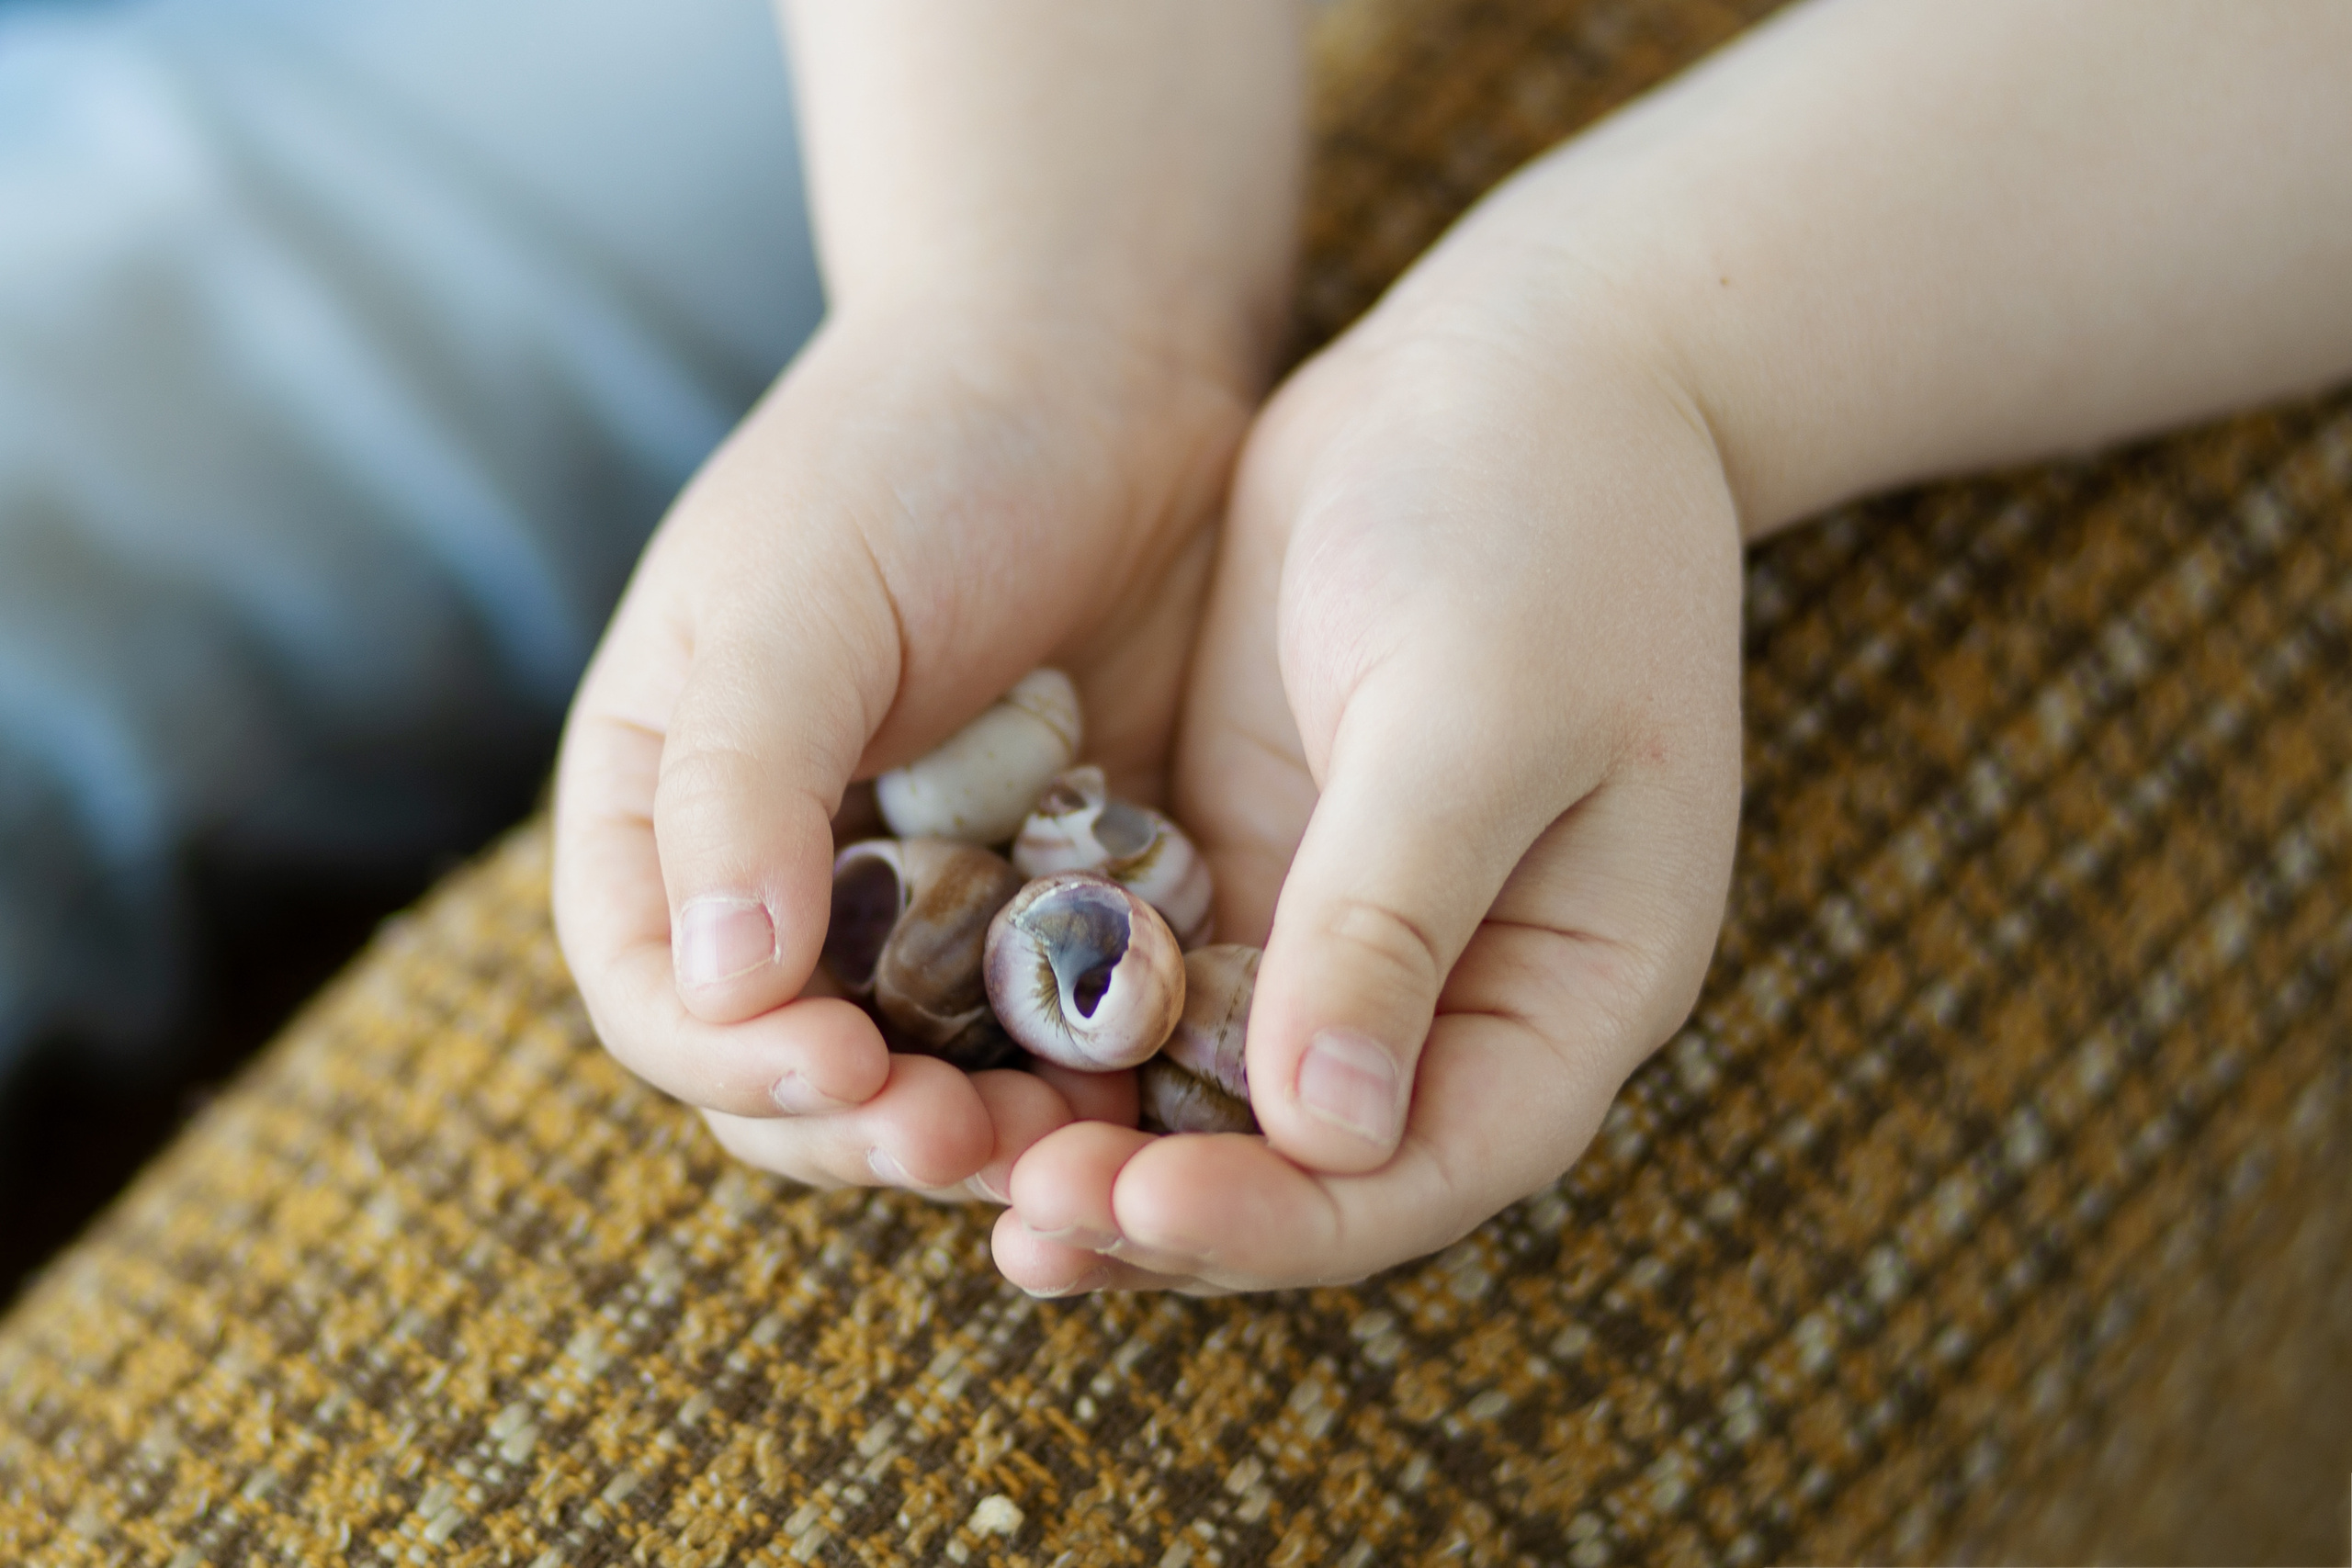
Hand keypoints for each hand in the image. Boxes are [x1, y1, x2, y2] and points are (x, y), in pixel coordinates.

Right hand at [553, 303, 1249, 1199]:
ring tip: (1072, 1147)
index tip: (845, 1074)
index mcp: (669, 807)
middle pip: (788, 1073)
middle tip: (972, 1143)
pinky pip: (1061, 1029)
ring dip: (990, 1132)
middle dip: (869, 1129)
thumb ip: (740, 782)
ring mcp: (930, 902)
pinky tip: (1154, 1087)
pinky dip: (1093, 1073)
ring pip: (932, 1078)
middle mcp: (788, 879)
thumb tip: (712, 987)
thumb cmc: (916, 453)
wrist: (1101, 371)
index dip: (733, 1065)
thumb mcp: (799, 598)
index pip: (655, 994)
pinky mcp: (1058, 905)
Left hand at [993, 268, 1746, 1292]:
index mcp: (1571, 988)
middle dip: (1162, 1199)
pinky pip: (1153, 981)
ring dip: (1094, 1131)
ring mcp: (1349, 931)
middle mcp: (1461, 993)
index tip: (1126, 1204)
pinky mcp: (1256, 857)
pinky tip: (951, 1036)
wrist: (1513, 366)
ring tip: (947, 1151)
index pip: (1425, 1172)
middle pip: (1307, 1168)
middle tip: (1008, 1212)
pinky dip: (1069, 1021)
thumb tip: (1324, 1137)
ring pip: (1213, 1092)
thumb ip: (1395, 919)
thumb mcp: (1473, 715)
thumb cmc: (1538, 525)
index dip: (1277, 1219)